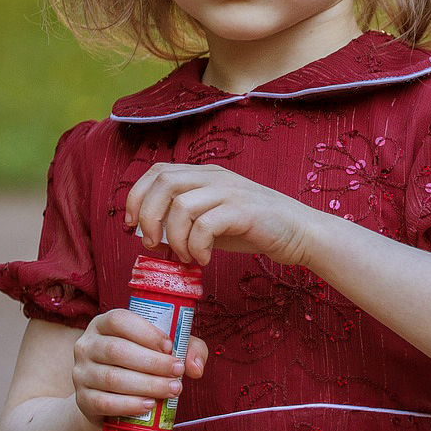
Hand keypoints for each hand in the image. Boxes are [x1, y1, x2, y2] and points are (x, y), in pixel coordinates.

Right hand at [71, 308, 208, 424]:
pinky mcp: (82, 400)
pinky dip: (128, 405)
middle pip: (116, 350)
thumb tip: (195, 367)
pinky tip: (149, 405)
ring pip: (112, 378)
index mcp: (103, 324)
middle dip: (152, 363)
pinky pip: (104, 402)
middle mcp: (86, 345)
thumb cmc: (140, 365)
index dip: (146, 332)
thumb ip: (187, 348)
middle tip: (178, 372)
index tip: (170, 346)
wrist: (110, 399)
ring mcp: (80, 373)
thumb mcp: (163, 349)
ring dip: (146, 385)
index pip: (119, 320)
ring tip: (172, 390)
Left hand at [124, 163, 319, 266]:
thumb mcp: (213, 217)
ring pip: (182, 205)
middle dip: (148, 216)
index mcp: (204, 174)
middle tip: (152, 244)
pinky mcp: (244, 211)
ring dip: (174, 238)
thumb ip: (186, 218)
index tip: (131, 226)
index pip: (158, 171)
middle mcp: (215, 177)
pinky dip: (197, 247)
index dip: (136, 196)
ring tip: (185, 256)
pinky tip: (205, 259)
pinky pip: (206, 225)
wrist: (299, 232)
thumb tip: (150, 233)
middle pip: (164, 183)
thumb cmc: (254, 227)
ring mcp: (230, 191)